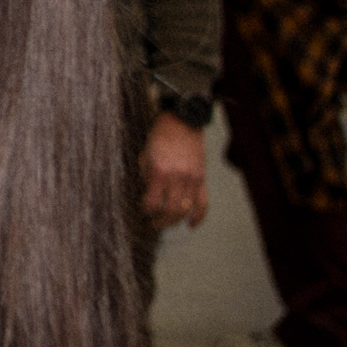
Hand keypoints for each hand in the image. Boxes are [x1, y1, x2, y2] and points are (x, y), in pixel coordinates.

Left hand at [142, 111, 208, 228]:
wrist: (183, 122)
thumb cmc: (160, 136)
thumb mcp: (145, 154)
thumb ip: (146, 175)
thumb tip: (149, 193)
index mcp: (160, 172)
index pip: (153, 202)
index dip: (146, 209)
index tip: (142, 210)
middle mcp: (178, 178)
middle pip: (171, 211)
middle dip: (160, 221)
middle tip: (152, 224)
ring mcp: (193, 180)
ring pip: (186, 210)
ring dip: (175, 221)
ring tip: (166, 224)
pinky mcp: (202, 179)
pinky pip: (203, 203)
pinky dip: (198, 216)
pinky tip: (191, 225)